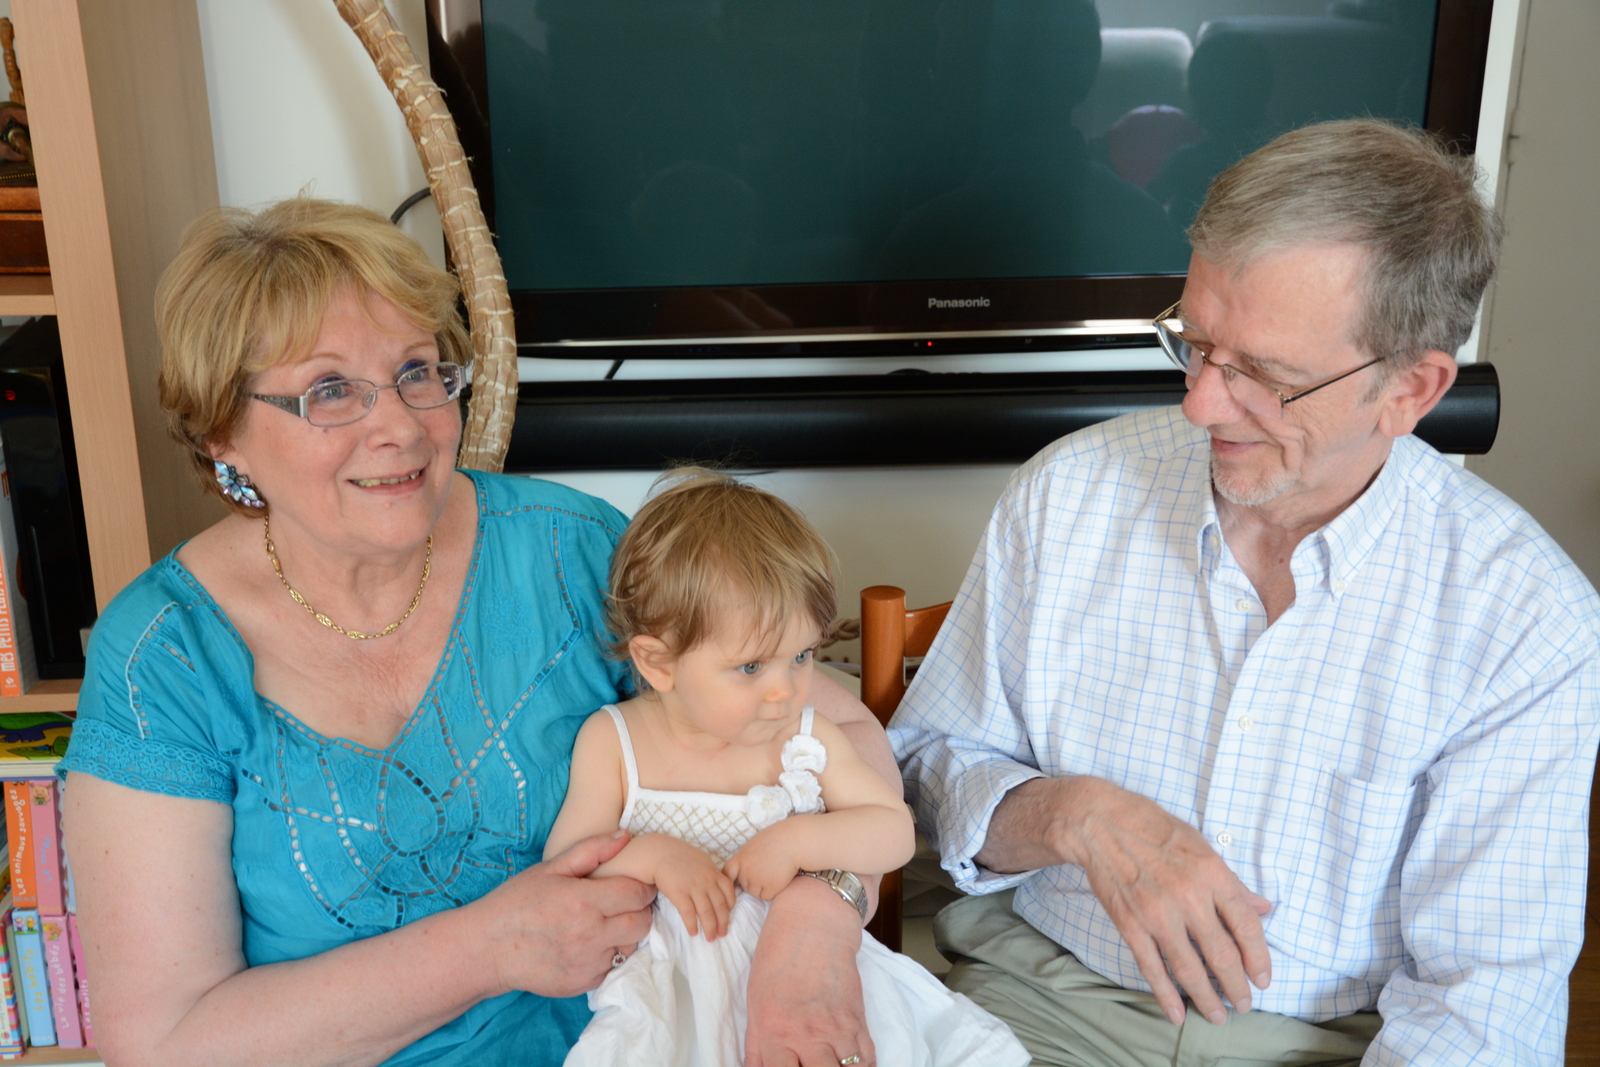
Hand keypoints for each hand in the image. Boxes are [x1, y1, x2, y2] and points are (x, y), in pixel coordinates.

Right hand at [476, 831, 654, 998]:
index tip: (636, 885)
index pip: (637, 894)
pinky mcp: (583, 983)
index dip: (642, 887)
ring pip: (632, 946)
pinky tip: (591, 944)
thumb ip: (591, 850)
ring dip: (626, 934)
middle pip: (642, 922)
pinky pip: (613, 968)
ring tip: (607, 924)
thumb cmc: (515, 903)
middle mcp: (590, 934)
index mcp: (583, 901)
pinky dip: (610, 956)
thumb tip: (625, 836)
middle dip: (640, 911)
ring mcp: (587, 963)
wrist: (486, 949)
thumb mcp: (550, 869)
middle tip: (624, 904)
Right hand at [652, 838, 736, 940]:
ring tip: (710, 938)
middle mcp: (707, 881)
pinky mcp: (679, 894)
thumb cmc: (680, 856)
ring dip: (710, 928)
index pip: (729, 892)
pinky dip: (692, 925)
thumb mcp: (702, 860)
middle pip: (719, 906)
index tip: (728, 915)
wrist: (660, 853)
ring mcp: (694, 888)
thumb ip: (711, 873)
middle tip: (723, 934)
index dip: (730, 906)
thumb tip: (717, 884)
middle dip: (722, 922)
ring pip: (706, 912)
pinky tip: (693, 933)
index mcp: (714, 873)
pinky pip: (689, 913)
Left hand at [723, 823, 801, 900]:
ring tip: (774, 874)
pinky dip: (773, 892)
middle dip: (753, 883)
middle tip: (766, 871)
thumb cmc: (777, 839)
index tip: (735, 881)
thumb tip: (743, 868)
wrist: (793, 842)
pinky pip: (767, 897)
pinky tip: (780, 880)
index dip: (729, 880)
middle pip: (744, 886)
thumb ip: (746, 857)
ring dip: (763, 889)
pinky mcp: (770, 888)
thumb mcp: (754, 844)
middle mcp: (745, 871)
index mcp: (740, 858)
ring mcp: (757, 880)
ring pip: (755, 894)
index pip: (727, 874)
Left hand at [745, 873, 872, 1066]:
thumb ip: (755, 1044)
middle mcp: (808, 1034)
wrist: (814, 924)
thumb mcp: (755, 1001)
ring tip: (829, 1064)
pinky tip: (850, 1065)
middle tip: (810, 1065)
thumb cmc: (779, 958)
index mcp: (776, 1031)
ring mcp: (837, 1028)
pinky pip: (867, 1058)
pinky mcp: (858, 1019)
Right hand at [1060, 777, 1272, 1025]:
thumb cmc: (1155, 829)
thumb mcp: (1202, 846)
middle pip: (1222, 955)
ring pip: (1189, 969)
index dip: (1259, 958)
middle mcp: (1188, 897)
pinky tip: (1177, 1014)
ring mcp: (1157, 914)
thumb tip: (1263, 908)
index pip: (1246, 926)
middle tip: (1244, 1003)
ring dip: (1207, 998)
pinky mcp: (1131, 925)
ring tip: (1218, 1014)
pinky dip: (1166, 995)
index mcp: (1212, 874)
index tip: (1263, 979)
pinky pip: (1152, 968)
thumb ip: (1232, 882)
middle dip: (1236, 986)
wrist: (1101, 824)